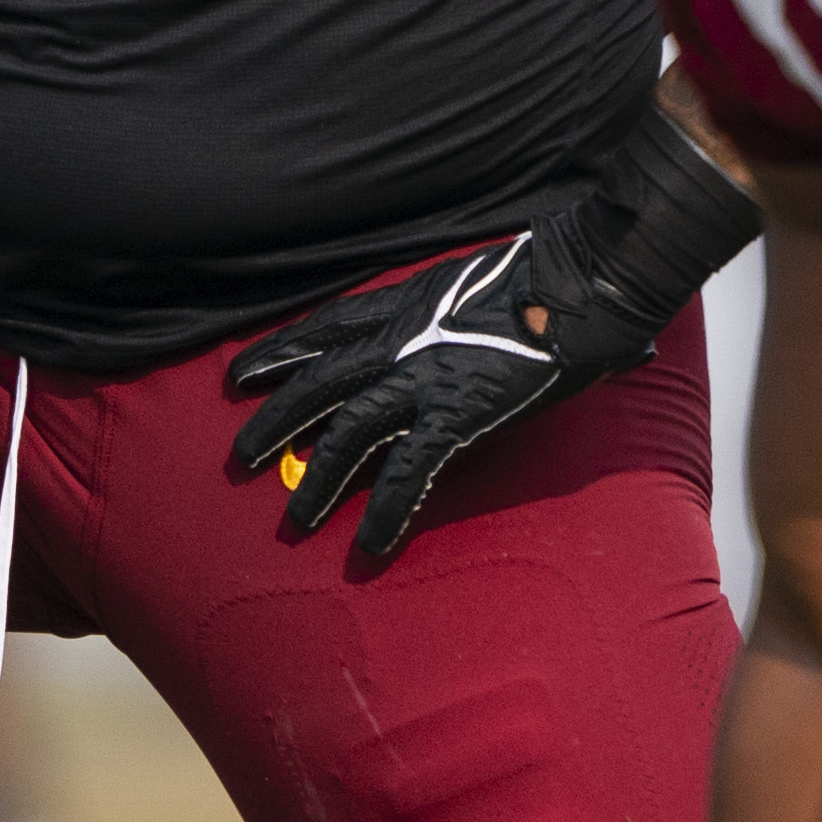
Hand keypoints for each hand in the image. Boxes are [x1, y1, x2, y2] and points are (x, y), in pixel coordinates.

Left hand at [227, 230, 647, 560]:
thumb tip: (475, 322)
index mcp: (405, 304)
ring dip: (317, 476)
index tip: (243, 373)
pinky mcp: (455, 415)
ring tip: (296, 516)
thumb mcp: (477, 281)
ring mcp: (423, 379)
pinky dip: (387, 510)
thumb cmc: (548, 278)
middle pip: (318, 383)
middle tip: (242, 456)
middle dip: (275, 420)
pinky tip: (371, 543)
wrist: (579, 284)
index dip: (281, 352)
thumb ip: (458, 308)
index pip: (326, 329)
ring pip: (347, 432)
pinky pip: (408, 471)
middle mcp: (400, 341)